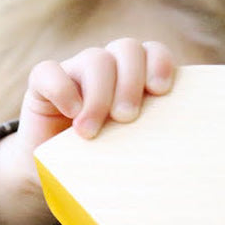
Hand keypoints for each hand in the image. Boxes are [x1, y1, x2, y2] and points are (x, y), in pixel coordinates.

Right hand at [0, 39, 175, 224]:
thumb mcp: (130, 154)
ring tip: (91, 132)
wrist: (50, 175)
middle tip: (127, 119)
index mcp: (134, 79)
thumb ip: (152, 144)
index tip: (161, 91)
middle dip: (130, 82)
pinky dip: (61, 89)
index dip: (159, 62)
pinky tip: (70, 113)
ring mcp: (74, 73)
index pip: (152, 51)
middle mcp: (107, 70)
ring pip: (94, 58)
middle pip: (126, 49)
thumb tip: (182, 167)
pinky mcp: (42, 85)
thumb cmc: (101, 165)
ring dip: (99, 94)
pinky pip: (48, 71)